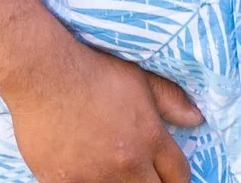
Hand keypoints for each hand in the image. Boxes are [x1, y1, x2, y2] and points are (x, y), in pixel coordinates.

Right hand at [2, 35, 201, 182]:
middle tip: (141, 174)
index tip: (169, 177)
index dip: (177, 179)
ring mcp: (95, 178)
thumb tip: (197, 118)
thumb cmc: (92, 69)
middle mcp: (127, 165)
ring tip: (112, 171)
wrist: (43, 73)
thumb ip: (170, 100)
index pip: (179, 177)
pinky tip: (84, 171)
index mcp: (150, 139)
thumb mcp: (139, 77)